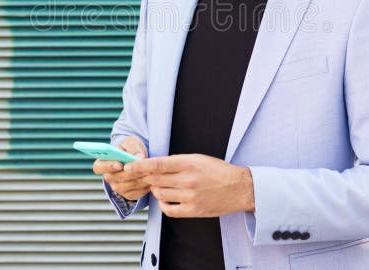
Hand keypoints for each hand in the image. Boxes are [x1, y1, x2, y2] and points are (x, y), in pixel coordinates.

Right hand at [92, 136, 149, 200]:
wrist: (138, 158)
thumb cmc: (131, 148)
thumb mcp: (131, 142)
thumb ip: (133, 148)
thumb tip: (138, 157)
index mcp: (102, 163)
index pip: (99, 167)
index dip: (108, 166)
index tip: (119, 164)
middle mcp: (108, 177)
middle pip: (116, 178)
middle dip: (131, 172)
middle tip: (143, 167)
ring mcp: (118, 187)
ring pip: (129, 185)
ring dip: (140, 178)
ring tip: (150, 171)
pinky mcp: (129, 194)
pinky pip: (137, 192)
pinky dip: (145, 186)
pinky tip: (152, 178)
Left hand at [125, 154, 254, 217]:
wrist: (239, 188)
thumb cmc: (218, 171)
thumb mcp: (198, 158)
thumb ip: (177, 162)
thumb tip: (154, 165)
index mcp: (189, 163)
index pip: (157, 164)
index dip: (139, 166)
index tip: (128, 167)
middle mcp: (188, 179)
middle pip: (155, 180)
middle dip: (146, 178)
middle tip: (143, 177)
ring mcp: (190, 196)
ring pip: (160, 194)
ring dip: (156, 190)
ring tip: (162, 187)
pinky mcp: (193, 210)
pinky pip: (169, 209)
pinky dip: (163, 204)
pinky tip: (167, 199)